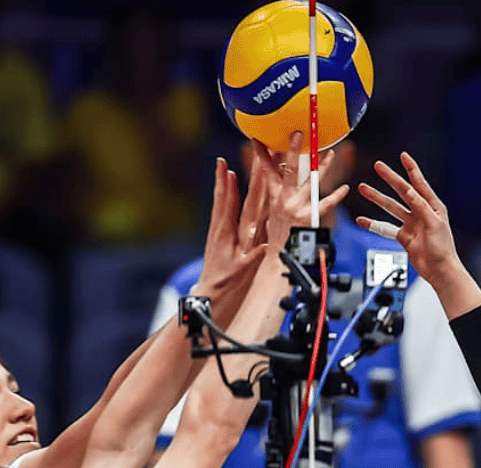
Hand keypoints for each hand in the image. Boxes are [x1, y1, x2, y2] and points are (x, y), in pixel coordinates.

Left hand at [196, 157, 268, 302]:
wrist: (212, 294)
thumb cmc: (226, 284)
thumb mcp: (242, 271)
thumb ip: (255, 257)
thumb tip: (268, 247)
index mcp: (227, 234)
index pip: (228, 205)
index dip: (228, 186)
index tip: (227, 168)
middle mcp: (222, 229)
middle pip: (226, 198)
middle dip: (226, 178)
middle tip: (224, 160)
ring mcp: (221, 231)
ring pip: (224, 203)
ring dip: (225, 185)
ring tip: (226, 168)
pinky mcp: (222, 236)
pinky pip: (225, 212)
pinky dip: (228, 199)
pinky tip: (230, 193)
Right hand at [254, 132, 348, 250]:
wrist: (278, 260)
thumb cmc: (277, 238)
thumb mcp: (269, 215)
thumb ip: (274, 197)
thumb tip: (275, 183)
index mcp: (273, 199)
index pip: (264, 172)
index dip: (260, 154)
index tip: (256, 138)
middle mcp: (284, 200)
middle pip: (289, 170)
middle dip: (294, 150)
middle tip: (299, 133)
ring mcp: (297, 208)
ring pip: (312, 182)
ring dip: (323, 166)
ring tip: (331, 153)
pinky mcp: (309, 218)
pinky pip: (326, 204)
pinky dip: (336, 196)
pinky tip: (345, 188)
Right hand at [356, 152, 463, 290]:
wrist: (439, 270)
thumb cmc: (443, 249)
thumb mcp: (434, 224)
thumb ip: (421, 206)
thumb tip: (409, 191)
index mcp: (432, 206)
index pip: (419, 183)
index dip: (411, 169)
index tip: (403, 156)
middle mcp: (421, 212)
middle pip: (402, 191)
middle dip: (390, 178)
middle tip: (378, 167)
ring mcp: (411, 224)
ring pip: (391, 207)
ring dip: (377, 198)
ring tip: (364, 189)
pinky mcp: (404, 236)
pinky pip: (386, 228)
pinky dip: (374, 224)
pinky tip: (363, 220)